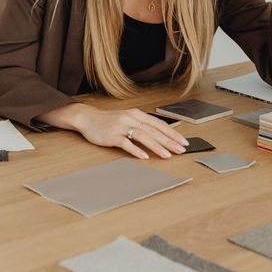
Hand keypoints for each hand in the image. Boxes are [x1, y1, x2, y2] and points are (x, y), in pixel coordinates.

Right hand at [72, 104, 188, 159]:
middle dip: (169, 141)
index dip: (172, 133)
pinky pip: (126, 143)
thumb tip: (159, 137)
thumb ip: (142, 126)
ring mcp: (121, 126)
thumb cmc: (109, 121)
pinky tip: (144, 157)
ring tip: (167, 155)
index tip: (183, 141)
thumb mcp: (128, 119)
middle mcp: (131, 118)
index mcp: (137, 114)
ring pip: (143, 136)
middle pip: (154, 130)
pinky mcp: (112, 135)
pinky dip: (136, 150)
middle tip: (180, 150)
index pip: (159, 124)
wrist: (88, 118)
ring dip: (156, 146)